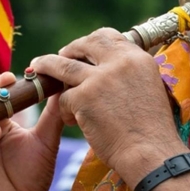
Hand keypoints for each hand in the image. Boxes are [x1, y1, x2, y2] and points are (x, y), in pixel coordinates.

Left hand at [31, 29, 188, 184]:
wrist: (151, 153)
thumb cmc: (152, 131)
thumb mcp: (150, 90)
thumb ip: (131, 75)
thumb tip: (112, 70)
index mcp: (138, 59)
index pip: (110, 37)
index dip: (93, 42)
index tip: (84, 50)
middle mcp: (120, 62)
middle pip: (86, 44)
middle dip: (70, 49)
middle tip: (60, 55)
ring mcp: (100, 78)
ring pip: (63, 65)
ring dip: (47, 65)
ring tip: (36, 68)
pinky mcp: (83, 97)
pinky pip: (64, 98)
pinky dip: (66, 110)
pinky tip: (73, 122)